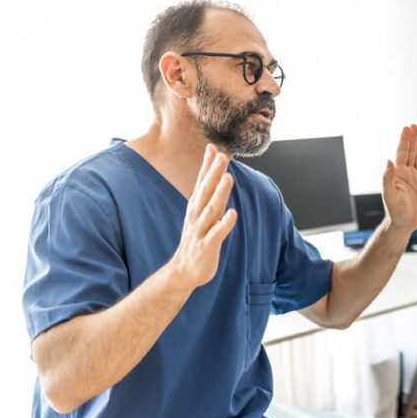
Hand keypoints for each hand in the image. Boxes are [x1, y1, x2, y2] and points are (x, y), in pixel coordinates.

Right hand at [170, 145, 237, 288]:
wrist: (184, 270)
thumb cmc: (196, 240)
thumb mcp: (200, 215)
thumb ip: (208, 196)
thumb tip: (218, 175)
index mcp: (196, 207)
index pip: (201, 182)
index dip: (207, 165)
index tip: (212, 147)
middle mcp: (197, 216)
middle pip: (205, 191)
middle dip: (213, 173)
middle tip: (221, 155)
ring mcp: (201, 231)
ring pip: (211, 210)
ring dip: (220, 194)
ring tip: (228, 178)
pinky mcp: (207, 246)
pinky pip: (217, 234)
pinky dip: (224, 224)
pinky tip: (232, 214)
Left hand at [381, 124, 416, 233]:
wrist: (403, 225)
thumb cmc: (394, 212)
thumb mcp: (389, 195)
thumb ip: (387, 178)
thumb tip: (388, 161)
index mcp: (398, 174)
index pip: (401, 153)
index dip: (404, 140)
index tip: (407, 128)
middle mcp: (406, 175)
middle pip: (409, 153)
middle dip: (411, 139)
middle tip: (414, 126)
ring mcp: (415, 180)